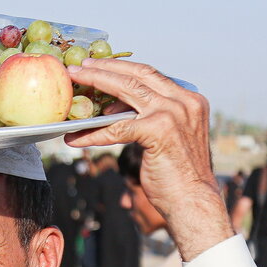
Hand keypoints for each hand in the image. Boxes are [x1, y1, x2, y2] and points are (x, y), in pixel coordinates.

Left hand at [64, 59, 233, 258]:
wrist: (193, 202)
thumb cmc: (178, 176)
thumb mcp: (169, 137)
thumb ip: (151, 118)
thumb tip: (115, 108)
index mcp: (190, 99)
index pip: (151, 74)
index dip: (123, 67)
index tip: (100, 64)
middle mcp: (184, 101)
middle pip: (137, 75)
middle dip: (105, 68)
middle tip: (80, 67)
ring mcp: (172, 113)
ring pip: (125, 91)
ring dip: (96, 84)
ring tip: (74, 85)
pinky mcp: (158, 131)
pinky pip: (116, 128)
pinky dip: (93, 133)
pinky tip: (75, 138)